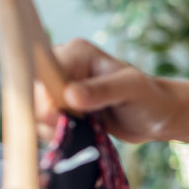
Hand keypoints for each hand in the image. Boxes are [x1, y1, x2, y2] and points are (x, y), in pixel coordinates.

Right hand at [43, 38, 177, 143]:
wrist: (155, 117)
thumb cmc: (149, 98)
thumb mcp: (131, 90)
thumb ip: (103, 91)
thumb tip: (70, 95)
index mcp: (76, 53)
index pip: (43, 72)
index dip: (44, 96)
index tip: (57, 117)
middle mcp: (61, 67)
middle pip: (32, 93)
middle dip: (47, 116)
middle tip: (72, 129)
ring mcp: (57, 89)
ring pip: (34, 111)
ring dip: (51, 129)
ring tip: (82, 131)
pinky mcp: (59, 108)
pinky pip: (42, 124)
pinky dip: (54, 135)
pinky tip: (77, 136)